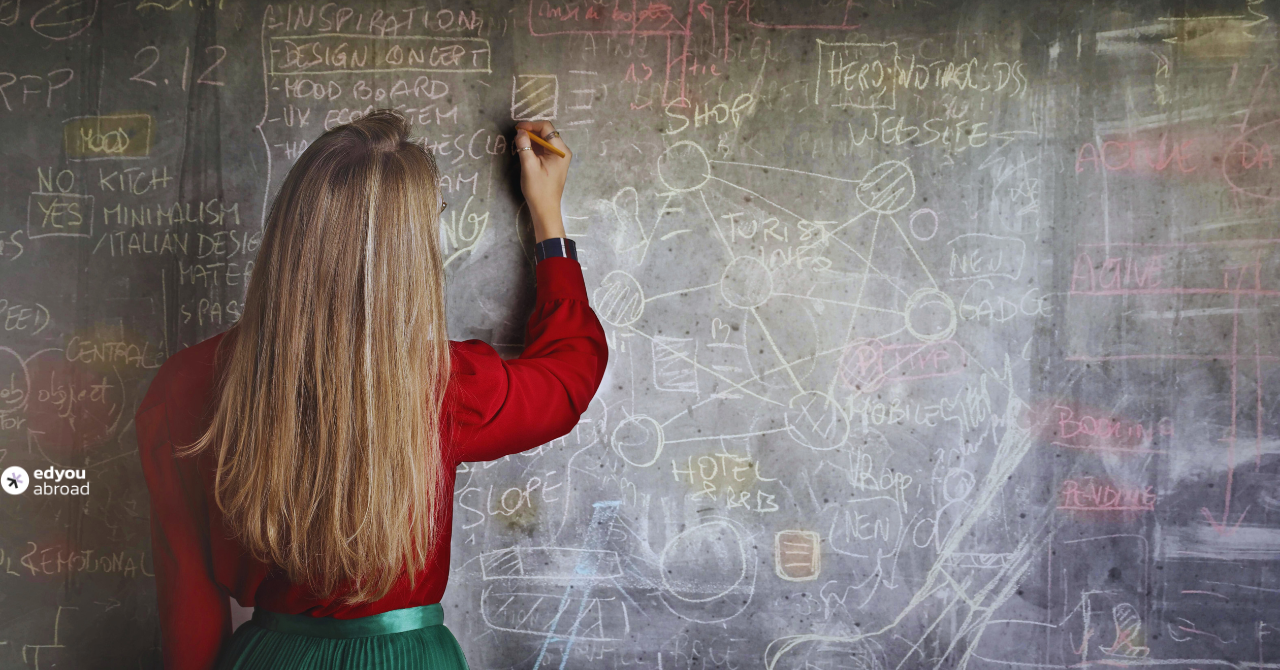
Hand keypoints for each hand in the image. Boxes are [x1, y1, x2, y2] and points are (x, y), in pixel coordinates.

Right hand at [514, 120, 570, 241]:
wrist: (545, 208)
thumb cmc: (538, 189)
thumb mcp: (529, 166)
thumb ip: (524, 146)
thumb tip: (520, 132)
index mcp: (560, 150)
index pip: (546, 127)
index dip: (531, 125)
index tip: (517, 128)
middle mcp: (562, 151)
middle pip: (546, 132)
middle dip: (531, 131)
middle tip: (516, 135)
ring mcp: (558, 157)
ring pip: (543, 140)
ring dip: (531, 139)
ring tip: (518, 142)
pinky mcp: (553, 163)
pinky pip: (543, 149)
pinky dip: (533, 147)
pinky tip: (524, 150)